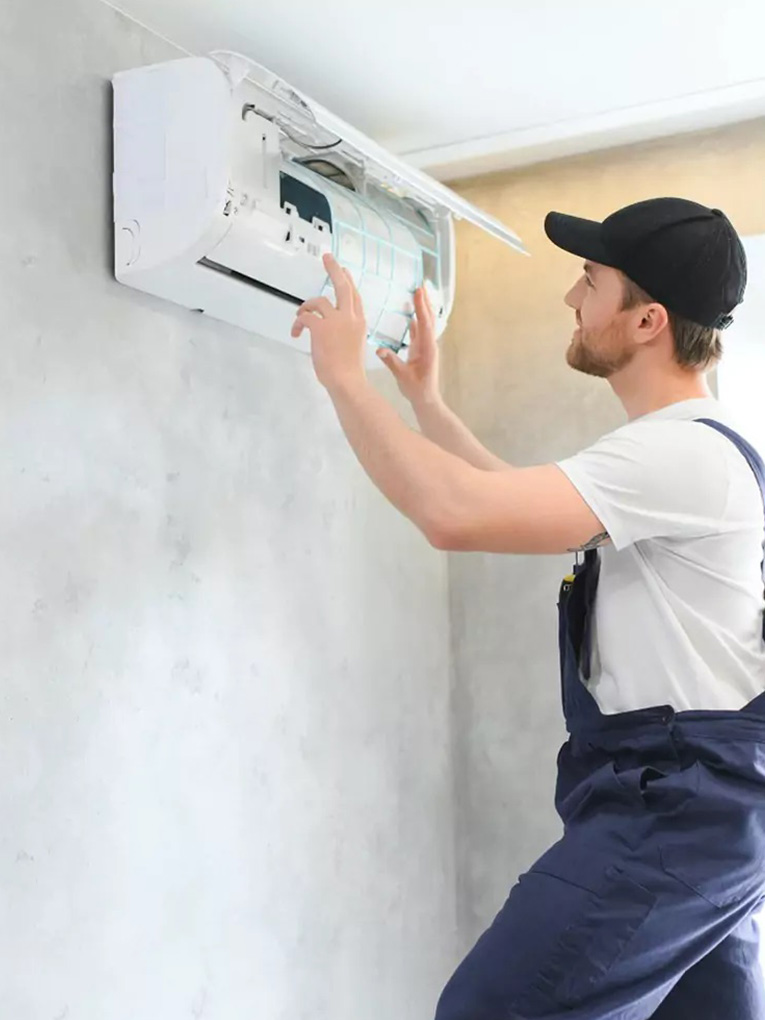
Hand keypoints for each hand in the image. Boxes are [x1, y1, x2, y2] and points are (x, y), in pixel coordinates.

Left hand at [291, 253, 366, 390]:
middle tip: (327, 257)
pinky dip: (298, 323)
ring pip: (318, 301)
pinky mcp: (321, 328)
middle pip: (343, 286)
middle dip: (334, 269)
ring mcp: (336, 321)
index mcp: (359, 323)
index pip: (355, 297)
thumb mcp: (353, 346)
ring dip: (306, 307)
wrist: (347, 381)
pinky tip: (297, 333)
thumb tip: (331, 332)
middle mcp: (350, 318)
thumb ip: (345, 333)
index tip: (345, 271)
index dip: (349, 282)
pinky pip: (305, 317)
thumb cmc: (349, 371)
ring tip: (299, 317)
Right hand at [376, 285, 440, 406]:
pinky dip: (417, 321)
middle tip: (420, 285)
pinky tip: (412, 315)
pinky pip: (420, 332)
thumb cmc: (416, 389)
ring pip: (425, 323)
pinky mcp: (422, 350)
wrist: (426, 399)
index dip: (421, 306)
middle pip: (428, 318)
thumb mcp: (402, 376)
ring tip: (418, 294)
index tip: (418, 292)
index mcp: (427, 348)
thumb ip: (391, 361)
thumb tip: (379, 349)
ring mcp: (426, 346)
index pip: (424, 323)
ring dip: (422, 308)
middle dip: (424, 301)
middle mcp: (429, 344)